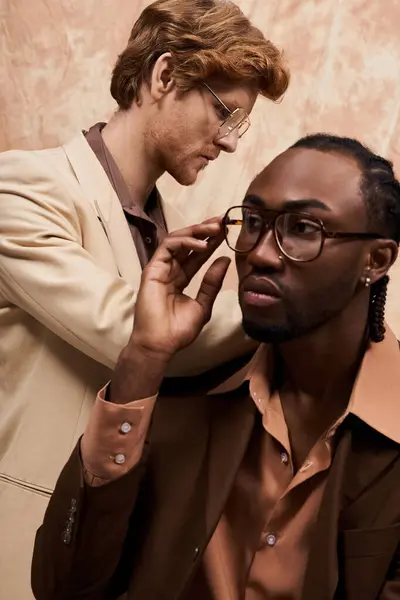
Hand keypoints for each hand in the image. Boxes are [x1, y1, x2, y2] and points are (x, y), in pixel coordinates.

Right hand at [130, 218, 229, 361]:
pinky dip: (185, 242)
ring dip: (196, 232)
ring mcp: (160, 268)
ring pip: (176, 240)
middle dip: (205, 230)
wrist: (161, 344)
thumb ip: (212, 283)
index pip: (197, 254)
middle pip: (187, 243)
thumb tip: (225, 260)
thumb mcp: (203, 305)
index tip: (227, 231)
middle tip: (222, 222)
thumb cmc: (178, 330)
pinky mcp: (152, 269)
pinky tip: (202, 244)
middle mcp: (169, 270)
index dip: (211, 242)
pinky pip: (168, 247)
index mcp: (180, 278)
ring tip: (214, 229)